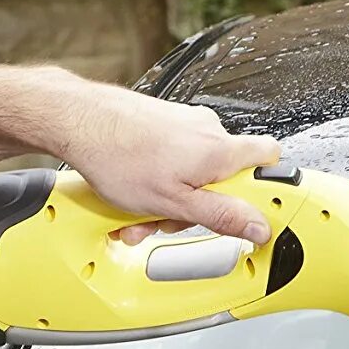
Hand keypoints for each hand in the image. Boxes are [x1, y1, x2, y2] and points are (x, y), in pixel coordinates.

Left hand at [44, 73, 281, 243]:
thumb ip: (222, 216)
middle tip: (169, 218)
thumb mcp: (174, 202)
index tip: (252, 210)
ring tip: (140, 209)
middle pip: (223, 177)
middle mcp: (207, 130)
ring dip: (170, 197)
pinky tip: (134, 191)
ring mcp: (184, 124)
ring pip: (194, 171)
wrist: (78, 122)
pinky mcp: (163, 123)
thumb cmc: (119, 157)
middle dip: (197, 205)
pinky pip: (173, 159)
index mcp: (219, 150)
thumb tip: (258, 226)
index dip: (265, 186)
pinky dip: (157, 179)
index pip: (270, 159)